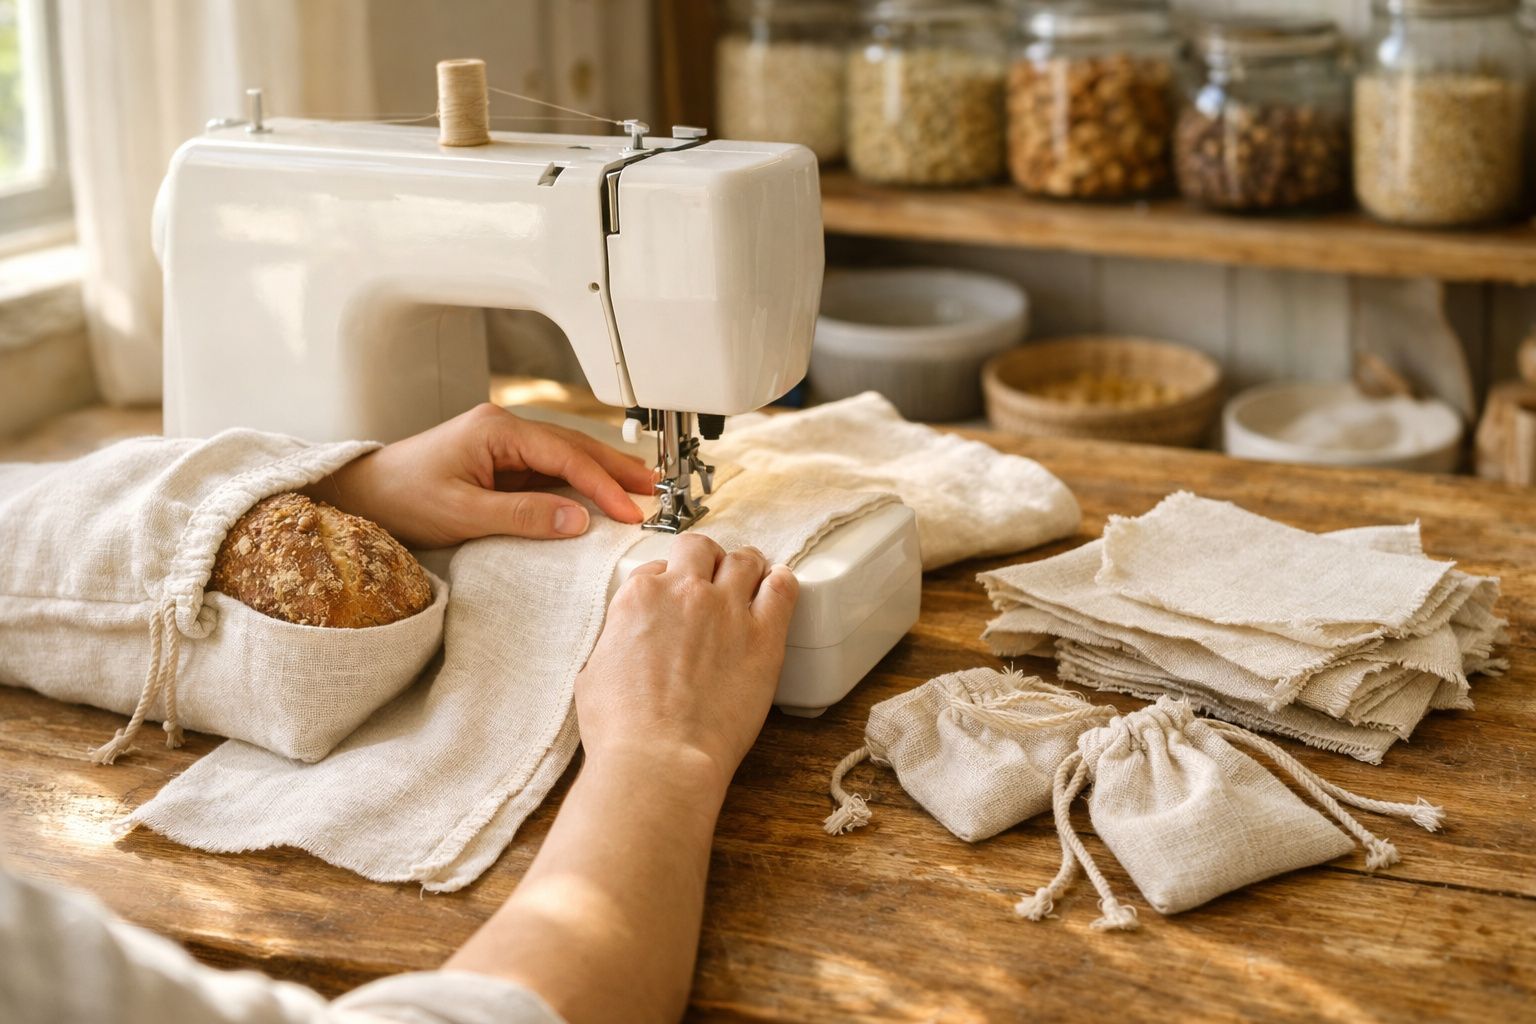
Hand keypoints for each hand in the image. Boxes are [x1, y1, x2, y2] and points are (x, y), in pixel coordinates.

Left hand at [306, 403, 654, 547]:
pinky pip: (550, 469)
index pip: (566, 456)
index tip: (630, 510)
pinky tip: (599, 494)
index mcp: (496, 430)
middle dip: (617, 468)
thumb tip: (579, 519)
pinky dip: (579, 481)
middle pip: (575, 446)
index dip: (603, 485)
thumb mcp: (462, 513)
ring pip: (567, 455)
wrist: (362, 495)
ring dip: (603, 472)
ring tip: (639, 488)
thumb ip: (523, 515)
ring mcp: (503, 444)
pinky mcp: (500, 462)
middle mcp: (504, 429)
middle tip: (655, 488)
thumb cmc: (402, 497)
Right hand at [575, 534, 798, 787]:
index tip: (675, 599)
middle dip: (705, 561)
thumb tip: (624, 640)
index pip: (658, 567)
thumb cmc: (622, 728)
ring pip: (744, 560)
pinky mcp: (764, 636)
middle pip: (701, 549)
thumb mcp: (594, 672)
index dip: (668, 581)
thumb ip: (615, 641)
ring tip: (750, 581)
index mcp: (640, 597)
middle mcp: (684, 592)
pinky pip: (782, 589)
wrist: (660, 757)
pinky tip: (778, 588)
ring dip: (745, 567)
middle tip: (711, 582)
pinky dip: (781, 582)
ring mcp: (727, 610)